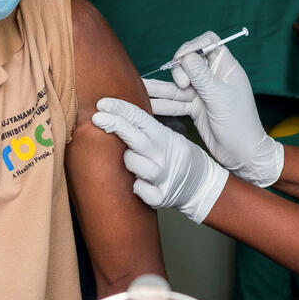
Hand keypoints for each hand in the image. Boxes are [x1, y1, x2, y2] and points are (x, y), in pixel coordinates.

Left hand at [92, 98, 227, 223]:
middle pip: (136, 137)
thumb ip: (145, 129)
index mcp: (164, 137)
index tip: (102, 103)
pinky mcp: (162, 197)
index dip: (120, 109)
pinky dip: (137, 188)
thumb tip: (115, 114)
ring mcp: (164, 176)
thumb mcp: (167, 137)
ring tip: (130, 162)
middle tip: (96, 117)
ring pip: (136, 165)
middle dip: (115, 124)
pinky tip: (136, 185)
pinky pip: (142, 191)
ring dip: (129, 161)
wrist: (202, 184)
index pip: (140, 118)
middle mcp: (164, 155)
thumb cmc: (176, 158)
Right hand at [145, 32, 283, 186]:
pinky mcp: (194, 108)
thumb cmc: (240, 124)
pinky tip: (147, 102)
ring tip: (143, 87)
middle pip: (189, 61)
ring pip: (178, 83)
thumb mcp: (220, 97)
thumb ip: (202, 76)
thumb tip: (187, 54)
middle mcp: (213, 77)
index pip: (209, 43)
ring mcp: (203, 92)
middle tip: (183, 85)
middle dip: (179, 69)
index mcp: (226, 68)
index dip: (194, 46)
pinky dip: (163, 102)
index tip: (184, 58)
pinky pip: (175, 101)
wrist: (242, 154)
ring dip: (162, 87)